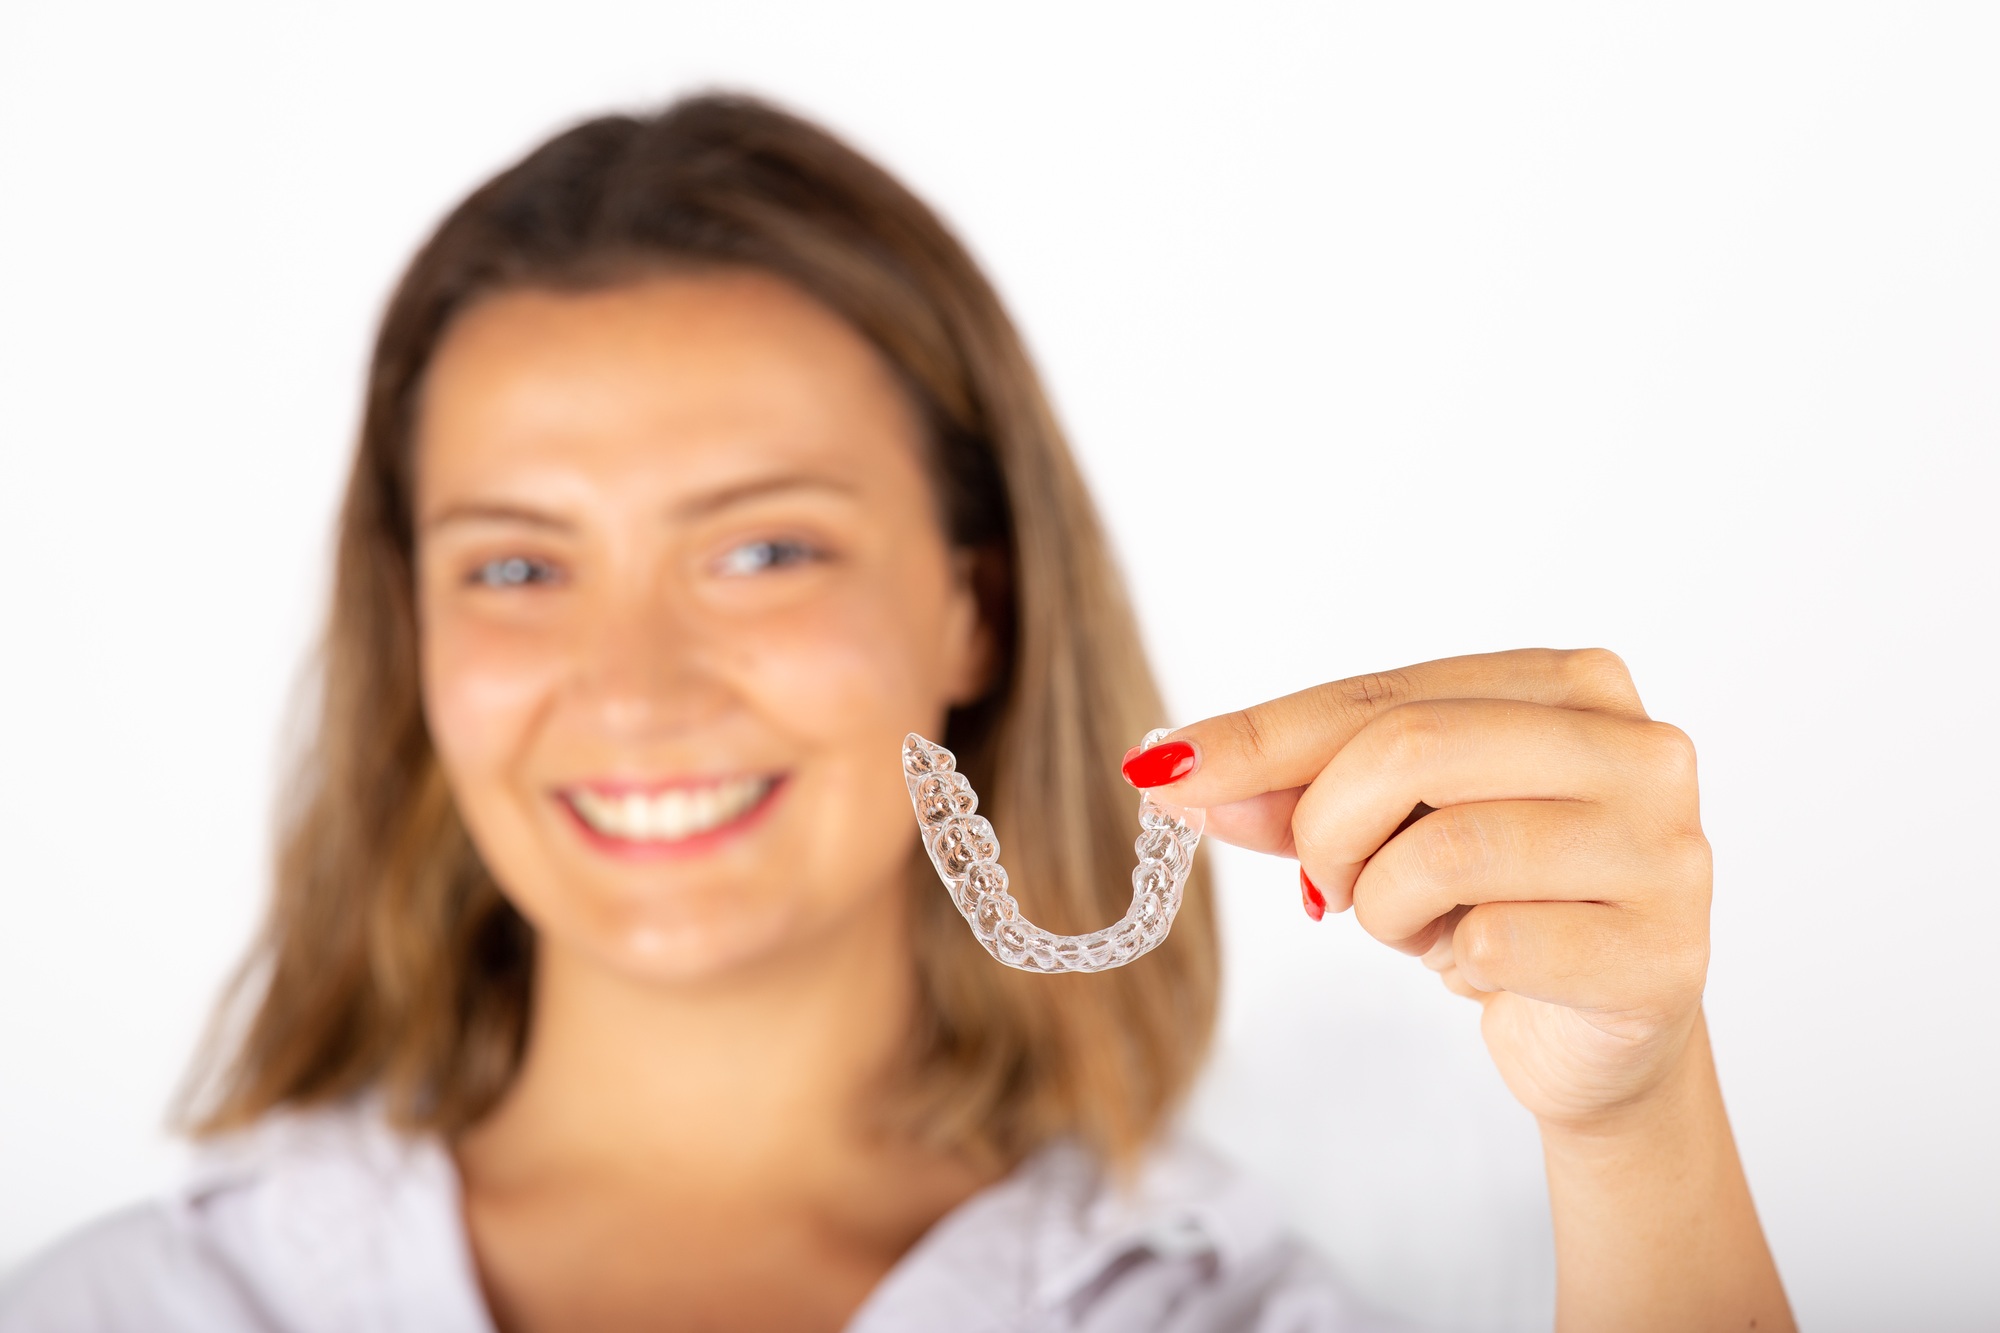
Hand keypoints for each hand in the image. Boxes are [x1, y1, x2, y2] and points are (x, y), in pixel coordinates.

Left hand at [1131, 648, 1711, 1129]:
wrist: (1604, 1036)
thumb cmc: (1498, 902)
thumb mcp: (1392, 831)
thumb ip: (1294, 794)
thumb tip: (1173, 775)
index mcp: (1575, 684)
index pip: (1385, 695)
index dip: (1263, 737)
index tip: (1164, 770)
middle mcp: (1638, 748)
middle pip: (1411, 750)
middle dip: (1327, 829)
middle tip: (1322, 885)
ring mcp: (1663, 849)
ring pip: (1444, 850)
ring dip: (1386, 907)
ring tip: (1420, 926)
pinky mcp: (1661, 954)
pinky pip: (1491, 944)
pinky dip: (1449, 962)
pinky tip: (1479, 965)